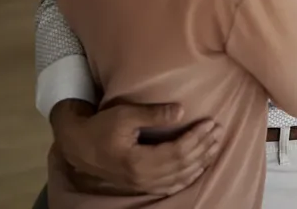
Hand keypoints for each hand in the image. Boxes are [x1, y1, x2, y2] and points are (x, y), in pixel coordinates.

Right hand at [50, 100, 220, 195]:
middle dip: (203, 148)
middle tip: (218, 131)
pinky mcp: (140, 184)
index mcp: (138, 161)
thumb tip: (182, 111)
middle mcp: (142, 177)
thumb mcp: (125, 115)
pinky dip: (187, 177)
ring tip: (214, 146)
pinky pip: (170, 186)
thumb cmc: (101, 126)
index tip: (210, 122)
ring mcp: (141, 184)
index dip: (196, 137)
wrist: (78, 145)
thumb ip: (154, 114)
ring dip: (200, 162)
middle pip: (182, 165)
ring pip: (179, 178)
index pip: (178, 151)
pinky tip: (198, 168)